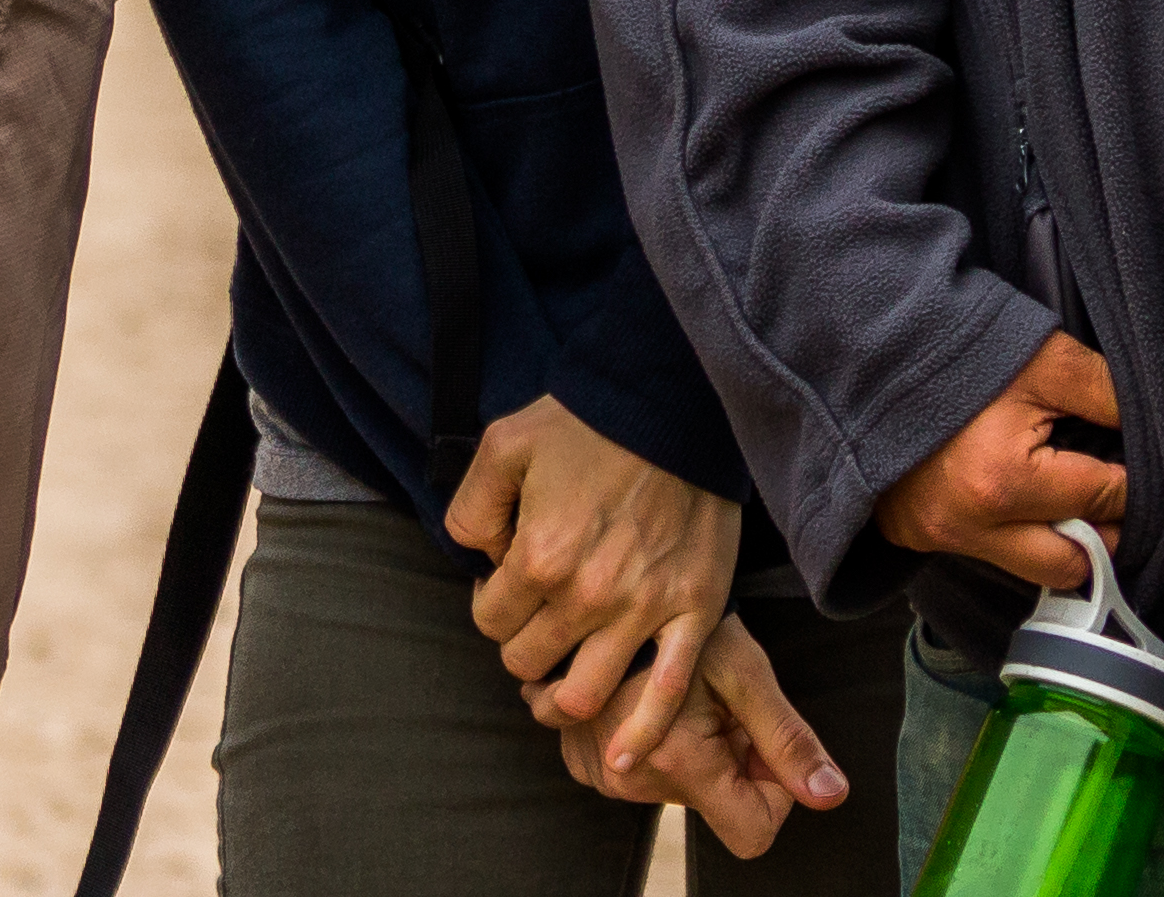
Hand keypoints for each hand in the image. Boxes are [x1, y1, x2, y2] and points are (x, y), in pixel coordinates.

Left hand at [450, 398, 740, 777]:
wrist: (675, 404)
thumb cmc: (586, 422)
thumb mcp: (502, 445)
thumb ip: (469, 510)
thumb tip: (476, 557)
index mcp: (539, 557)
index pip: (491, 620)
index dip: (492, 602)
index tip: (509, 581)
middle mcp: (588, 594)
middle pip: (530, 661)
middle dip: (524, 643)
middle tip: (538, 616)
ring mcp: (645, 609)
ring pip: (584, 693)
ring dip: (564, 694)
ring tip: (563, 675)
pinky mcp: (694, 610)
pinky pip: (668, 689)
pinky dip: (644, 732)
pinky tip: (624, 758)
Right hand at [552, 611, 848, 855]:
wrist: (611, 592)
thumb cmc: (683, 624)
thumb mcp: (746, 674)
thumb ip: (787, 740)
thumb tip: (832, 796)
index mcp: (676, 764)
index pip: (753, 832)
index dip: (774, 792)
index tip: (762, 740)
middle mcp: (632, 782)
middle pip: (719, 804)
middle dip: (734, 760)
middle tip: (720, 702)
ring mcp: (603, 777)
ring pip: (685, 788)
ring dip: (700, 751)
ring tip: (686, 695)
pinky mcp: (584, 764)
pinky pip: (647, 775)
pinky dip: (665, 746)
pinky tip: (657, 700)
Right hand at [876, 332, 1124, 592]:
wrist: (872, 359)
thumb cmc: (963, 354)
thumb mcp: (1045, 359)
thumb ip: (1107, 393)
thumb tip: (1158, 425)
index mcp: (1006, 482)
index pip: (1104, 499)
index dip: (1135, 481)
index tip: (1146, 466)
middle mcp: (973, 527)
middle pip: (1072, 563)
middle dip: (1106, 532)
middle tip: (1116, 493)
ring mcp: (941, 538)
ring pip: (1032, 570)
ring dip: (1062, 542)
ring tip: (1074, 497)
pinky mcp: (919, 536)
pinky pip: (990, 556)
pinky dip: (1017, 536)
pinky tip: (1027, 499)